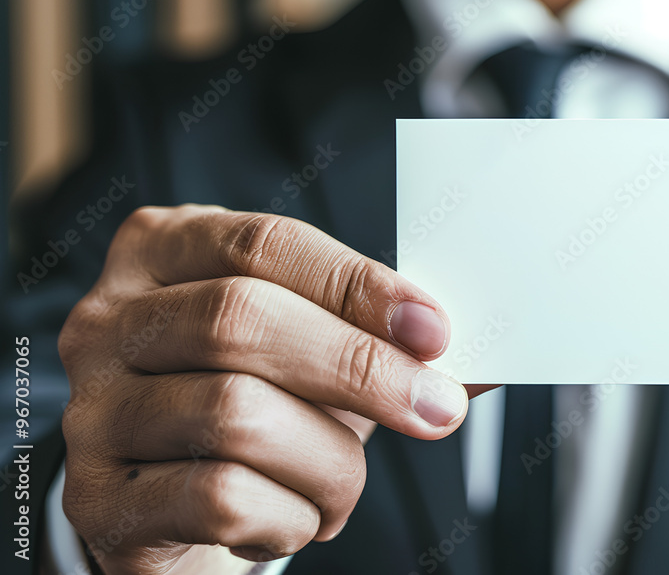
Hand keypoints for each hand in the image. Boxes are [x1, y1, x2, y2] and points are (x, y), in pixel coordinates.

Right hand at [58, 205, 470, 573]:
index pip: (266, 245)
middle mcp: (111, 319)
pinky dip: (286, 517)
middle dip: (359, 368)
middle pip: (241, 320)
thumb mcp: (316, 350)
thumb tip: (478, 360)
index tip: (434, 330)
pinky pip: (218, 499)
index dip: (357, 285)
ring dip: (329, 462)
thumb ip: (384, 341)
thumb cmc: (258, 403)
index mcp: (165, 250)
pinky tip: (290, 515)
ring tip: (342, 484)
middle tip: (434, 409)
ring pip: (236, 415)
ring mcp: (95, 410)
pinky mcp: (100, 500)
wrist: (175, 499)